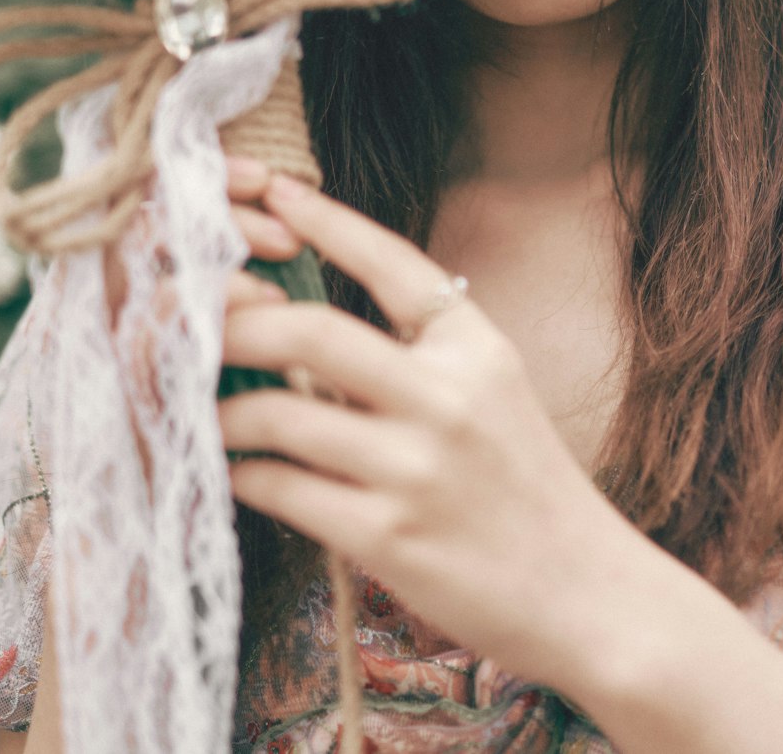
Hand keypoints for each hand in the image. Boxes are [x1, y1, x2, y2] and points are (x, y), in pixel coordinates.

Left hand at [218, 159, 613, 684]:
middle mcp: (446, 396)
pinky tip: (238, 472)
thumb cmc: (527, 485)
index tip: (275, 190)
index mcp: (475, 348)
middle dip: (236, 321)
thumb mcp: (494, 391)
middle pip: (309, 330)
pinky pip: (283, 489)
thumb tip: (306, 325)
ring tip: (207, 408)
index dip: (326, 219)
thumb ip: (421, 352)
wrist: (586, 591)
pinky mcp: (388, 537)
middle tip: (195, 324)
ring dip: (227, 408)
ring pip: (280, 413)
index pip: (390, 261)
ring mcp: (415, 468)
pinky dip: (247, 475)